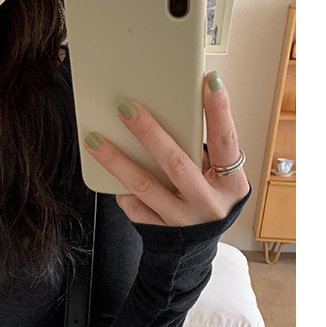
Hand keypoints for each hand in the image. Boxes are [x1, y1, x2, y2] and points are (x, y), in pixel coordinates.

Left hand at [82, 71, 249, 225]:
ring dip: (117, 160)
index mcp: (231, 182)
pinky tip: (108, 175)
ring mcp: (182, 219)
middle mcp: (207, 201)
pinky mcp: (161, 230)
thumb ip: (201, 149)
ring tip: (95, 139)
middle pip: (176, 163)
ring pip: (144, 186)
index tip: (209, 81)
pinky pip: (135, 208)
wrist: (200, 244)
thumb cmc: (209, 196)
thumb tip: (171, 108)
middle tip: (126, 108)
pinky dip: (122, 191)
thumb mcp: (218, 174)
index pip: (225, 141)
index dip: (220, 111)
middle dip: (149, 133)